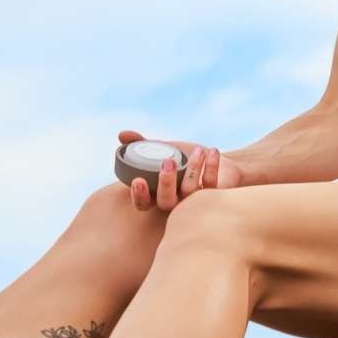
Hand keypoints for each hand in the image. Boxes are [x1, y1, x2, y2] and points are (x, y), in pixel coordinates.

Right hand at [118, 129, 244, 212]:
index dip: (139, 195)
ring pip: (190, 193)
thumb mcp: (163, 149)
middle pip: (166, 203)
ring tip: (198, 151)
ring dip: (193, 169)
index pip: (144, 204)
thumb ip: (142, 144)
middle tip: (168, 162)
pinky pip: (212, 185)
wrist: (216, 161)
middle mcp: (175, 202)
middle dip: (165, 184)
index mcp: (159, 194)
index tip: (138, 180)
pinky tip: (212, 151)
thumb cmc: (184, 158)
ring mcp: (195, 202)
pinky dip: (211, 167)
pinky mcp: (214, 197)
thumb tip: (122, 134)